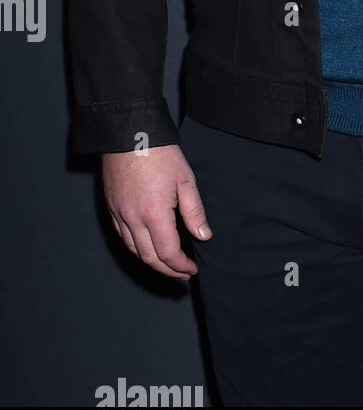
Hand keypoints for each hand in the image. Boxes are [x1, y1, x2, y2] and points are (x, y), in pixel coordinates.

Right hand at [101, 144, 211, 279]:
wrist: (129, 135)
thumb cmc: (160, 154)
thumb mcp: (186, 180)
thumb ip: (194, 212)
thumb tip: (204, 236)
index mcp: (154, 214)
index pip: (168, 252)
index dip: (181, 265)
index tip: (191, 269)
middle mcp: (133, 220)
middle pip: (149, 258)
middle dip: (167, 270)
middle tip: (182, 274)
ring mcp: (119, 215)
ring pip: (134, 250)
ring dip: (151, 262)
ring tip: (167, 266)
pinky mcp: (111, 208)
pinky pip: (122, 237)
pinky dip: (136, 249)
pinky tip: (146, 248)